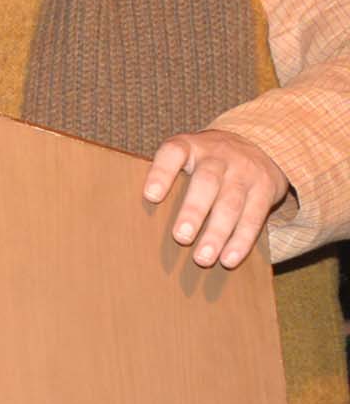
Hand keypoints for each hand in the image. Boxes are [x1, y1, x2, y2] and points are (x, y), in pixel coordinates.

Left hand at [143, 129, 292, 269]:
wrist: (258, 144)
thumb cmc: (206, 161)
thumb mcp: (187, 155)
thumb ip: (168, 177)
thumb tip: (138, 218)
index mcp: (190, 146)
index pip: (173, 152)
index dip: (161, 173)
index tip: (150, 196)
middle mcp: (218, 155)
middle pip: (206, 181)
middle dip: (193, 211)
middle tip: (180, 237)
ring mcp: (244, 171)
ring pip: (231, 202)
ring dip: (217, 233)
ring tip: (202, 258)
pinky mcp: (266, 188)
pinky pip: (254, 216)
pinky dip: (241, 240)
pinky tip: (229, 259)